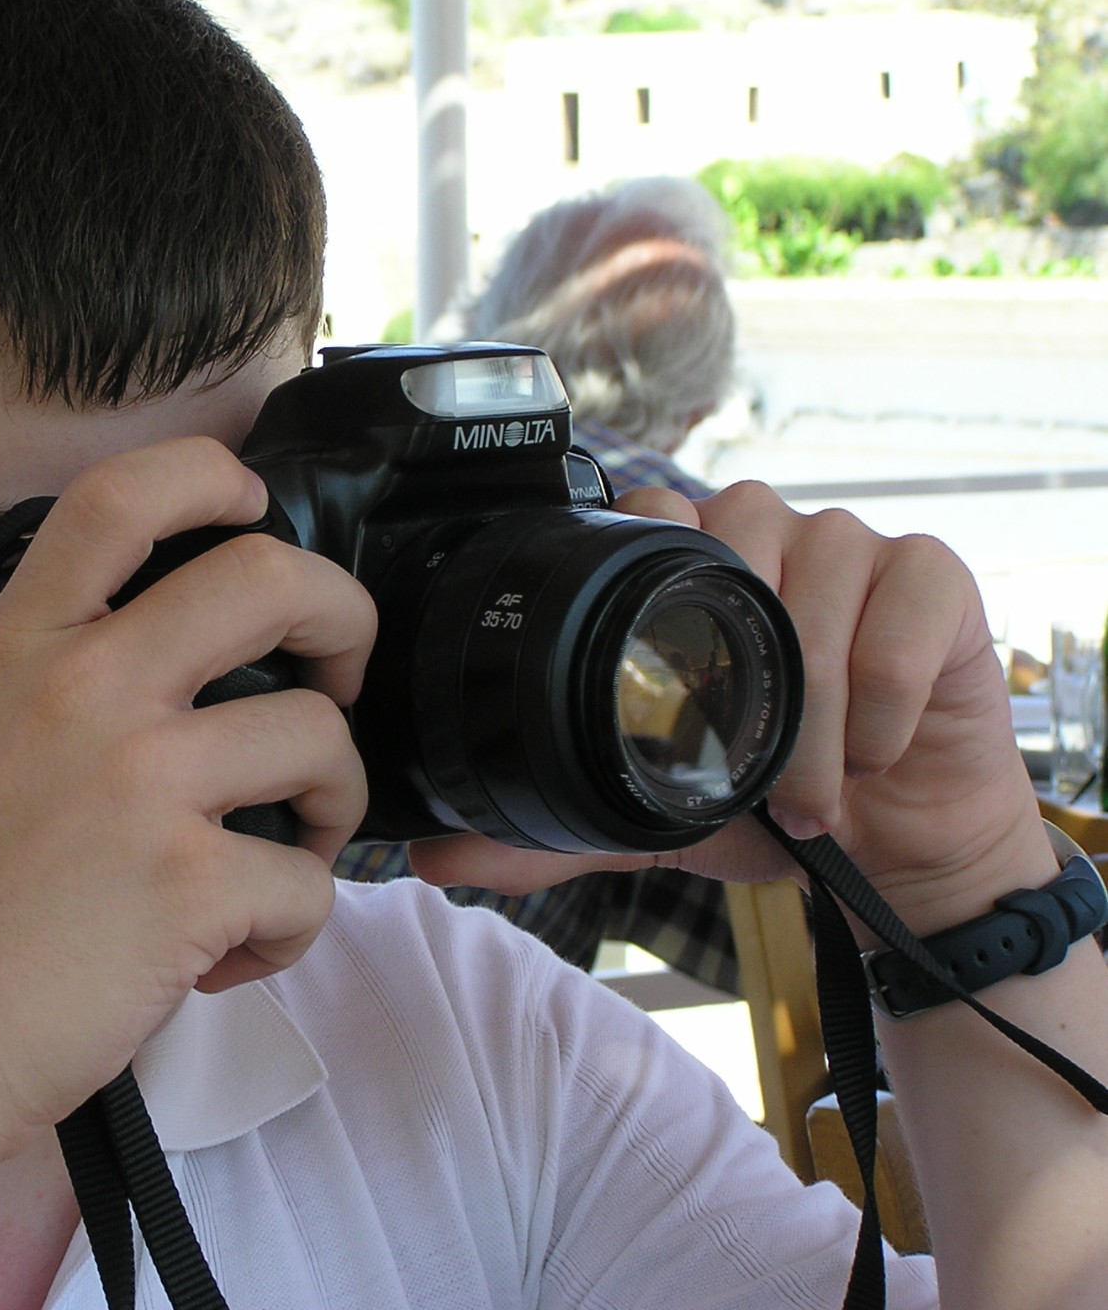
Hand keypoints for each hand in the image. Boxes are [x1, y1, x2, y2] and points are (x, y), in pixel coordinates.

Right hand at [0, 436, 373, 1183]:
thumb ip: (58, 687)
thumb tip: (180, 673)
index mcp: (19, 649)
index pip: (122, 495)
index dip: (211, 477)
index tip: (252, 509)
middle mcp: (82, 691)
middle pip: (270, 578)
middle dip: (344, 617)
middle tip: (339, 674)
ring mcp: (139, 783)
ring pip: (320, 737)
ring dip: (335, 803)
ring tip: (290, 853)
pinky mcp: (187, 884)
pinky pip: (310, 884)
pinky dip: (290, 929)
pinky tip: (228, 960)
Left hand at [409, 481, 1048, 931]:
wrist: (896, 847)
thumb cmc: (772, 806)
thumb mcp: (646, 821)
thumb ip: (546, 835)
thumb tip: (434, 859)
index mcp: (693, 566)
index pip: (649, 512)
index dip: (645, 587)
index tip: (656, 691)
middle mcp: (771, 533)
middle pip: (737, 536)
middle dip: (738, 676)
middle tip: (745, 773)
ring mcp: (856, 545)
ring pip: (820, 584)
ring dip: (813, 709)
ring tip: (810, 793)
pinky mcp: (936, 578)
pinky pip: (902, 616)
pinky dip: (884, 702)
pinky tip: (878, 753)